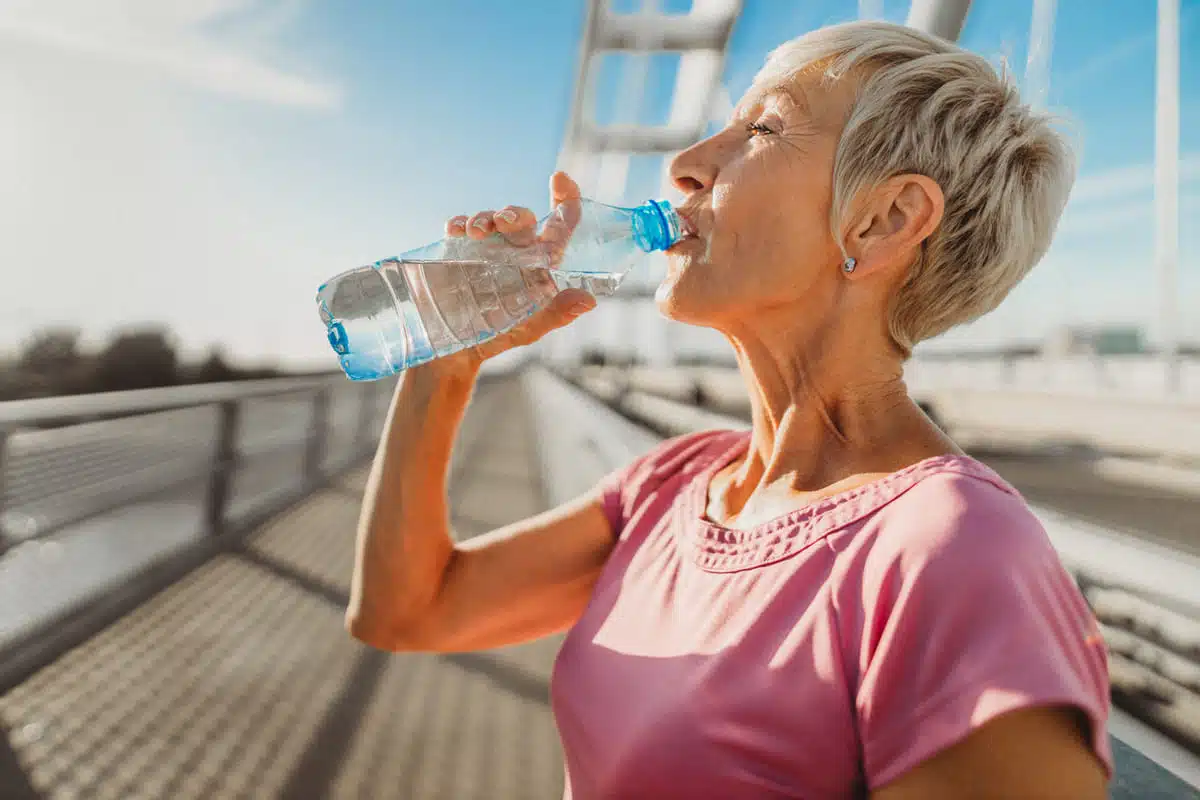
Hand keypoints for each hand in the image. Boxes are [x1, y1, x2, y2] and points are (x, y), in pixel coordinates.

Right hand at [429, 172, 595, 377]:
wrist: (453, 352)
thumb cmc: (496, 337)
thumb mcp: (528, 328)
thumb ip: (556, 313)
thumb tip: (588, 300)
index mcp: (539, 264)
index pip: (560, 224)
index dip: (565, 198)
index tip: (559, 178)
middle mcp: (514, 250)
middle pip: (522, 218)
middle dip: (515, 213)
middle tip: (504, 222)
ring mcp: (485, 249)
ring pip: (490, 218)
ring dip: (484, 217)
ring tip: (476, 231)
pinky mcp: (457, 252)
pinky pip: (460, 227)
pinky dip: (459, 223)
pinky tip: (456, 231)